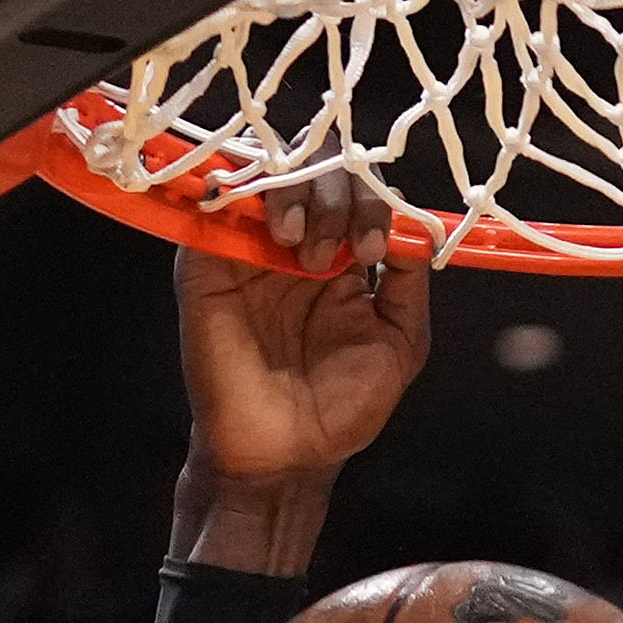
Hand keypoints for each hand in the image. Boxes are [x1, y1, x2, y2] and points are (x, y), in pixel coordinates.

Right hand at [171, 174, 426, 485]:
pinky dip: (240, 190)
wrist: (285, 455)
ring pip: (269, 171)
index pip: (357, 190)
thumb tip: (416, 225)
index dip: (370, 202)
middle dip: (334, 196)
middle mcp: (297, 242)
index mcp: (345, 256)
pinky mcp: (206, 262)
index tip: (374, 249)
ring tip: (299, 244)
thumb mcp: (401, 342)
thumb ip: (410, 281)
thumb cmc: (342, 409)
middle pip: (315, 168)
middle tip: (331, 255)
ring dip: (294, 191)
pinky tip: (269, 227)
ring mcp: (250, 247)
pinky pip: (215, 202)